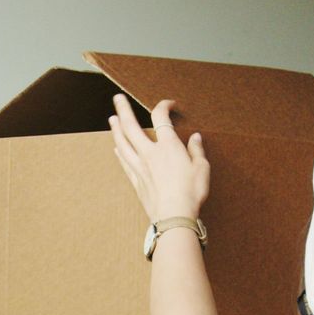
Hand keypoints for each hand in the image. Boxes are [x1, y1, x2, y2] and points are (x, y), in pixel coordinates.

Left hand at [110, 96, 209, 223]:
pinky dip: (119, 153)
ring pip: (122, 143)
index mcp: (168, 147)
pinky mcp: (136, 181)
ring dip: (116, 129)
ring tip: (111, 119)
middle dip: (123, 110)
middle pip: (131, 126)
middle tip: (117, 98)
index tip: (169, 104)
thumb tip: (195, 138)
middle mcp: (150, 153)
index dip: (163, 106)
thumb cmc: (191, 193)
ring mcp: (140, 167)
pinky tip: (116, 148)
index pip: (160, 118)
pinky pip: (124, 162)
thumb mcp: (202, 169)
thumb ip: (196, 151)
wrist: (174, 217)